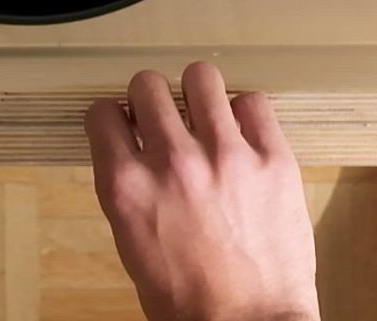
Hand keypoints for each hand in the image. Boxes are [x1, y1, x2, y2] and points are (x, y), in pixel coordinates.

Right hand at [85, 62, 320, 320]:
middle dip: (152, 98)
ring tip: (207, 117)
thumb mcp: (135, 243)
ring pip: (202, 77)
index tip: (125, 124)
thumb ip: (133, 188)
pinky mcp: (273, 158)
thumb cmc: (189, 299)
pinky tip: (244, 136)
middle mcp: (172, 162)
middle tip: (166, 118)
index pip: (103, 114)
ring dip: (199, 94)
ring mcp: (226, 155)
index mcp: (127, 187)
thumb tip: (135, 148)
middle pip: (148, 85)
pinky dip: (247, 114)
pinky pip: (255, 102)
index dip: (114, 118)